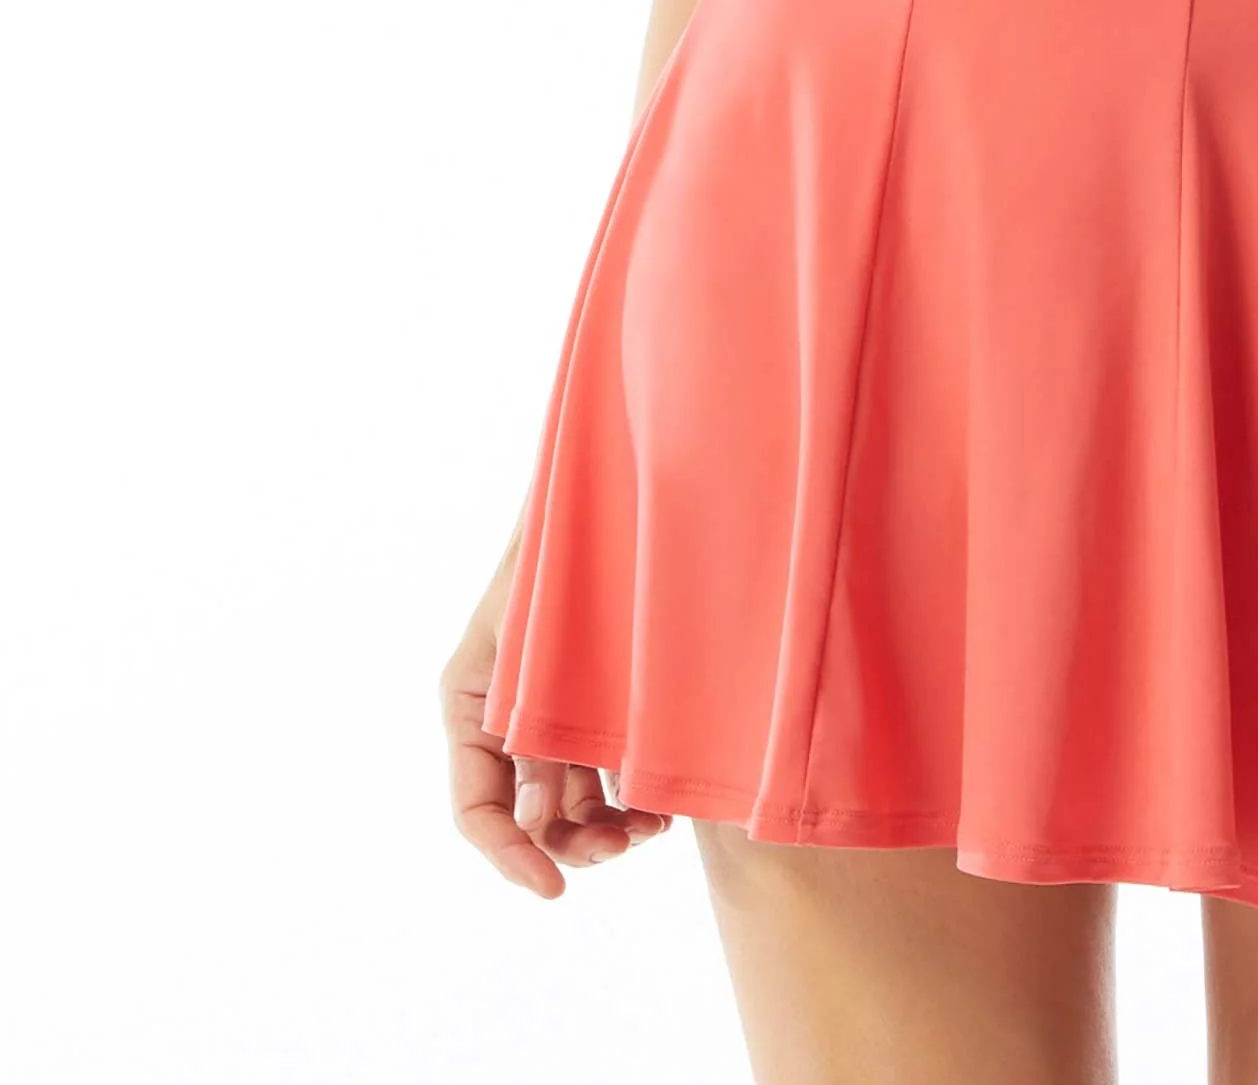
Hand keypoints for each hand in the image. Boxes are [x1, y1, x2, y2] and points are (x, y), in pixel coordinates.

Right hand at [441, 547, 672, 896]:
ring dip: (603, 832)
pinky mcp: (597, 706)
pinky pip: (602, 774)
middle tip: (626, 845)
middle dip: (570, 847)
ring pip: (569, 806)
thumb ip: (527, 724)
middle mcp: (504, 718)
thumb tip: (531, 820)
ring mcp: (551, 714)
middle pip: (526, 819)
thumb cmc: (565, 551)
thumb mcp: (531, 638)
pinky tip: (661, 804)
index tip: (552, 891)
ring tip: (651, 828)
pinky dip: (625, 799)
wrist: (611, 493)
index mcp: (469, 704)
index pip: (476, 811)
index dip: (509, 859)